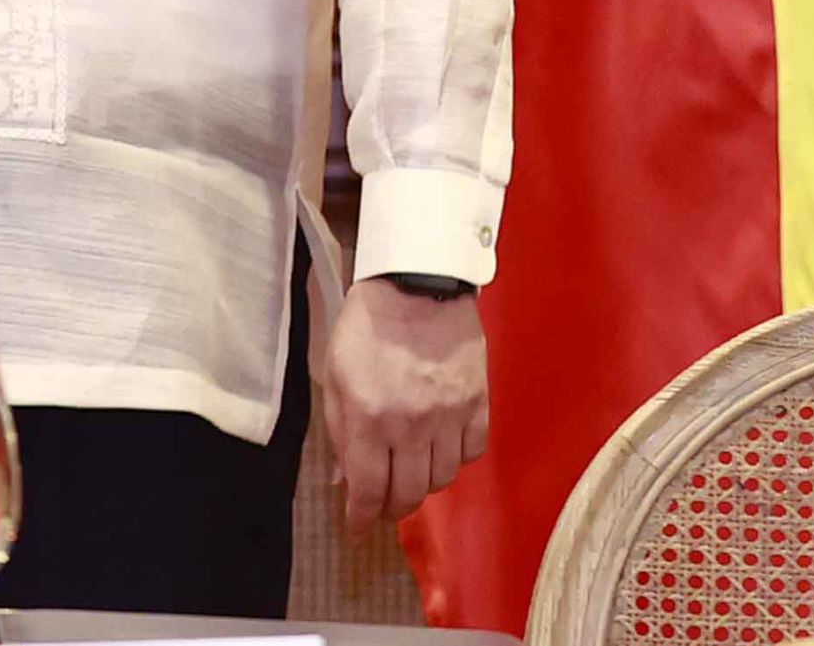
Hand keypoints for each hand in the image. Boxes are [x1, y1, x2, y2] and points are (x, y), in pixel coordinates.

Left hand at [316, 276, 488, 525]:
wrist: (416, 284)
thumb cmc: (365, 329)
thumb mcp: (335, 375)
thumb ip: (339, 431)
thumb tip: (345, 481)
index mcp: (370, 418)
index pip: (369, 491)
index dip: (361, 518)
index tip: (357, 528)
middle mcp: (412, 427)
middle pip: (409, 494)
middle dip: (392, 508)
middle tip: (384, 505)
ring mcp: (449, 417)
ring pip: (442, 479)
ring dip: (424, 484)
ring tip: (412, 472)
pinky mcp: (477, 404)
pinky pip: (472, 453)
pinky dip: (456, 459)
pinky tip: (442, 447)